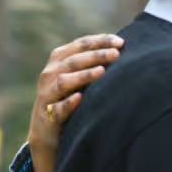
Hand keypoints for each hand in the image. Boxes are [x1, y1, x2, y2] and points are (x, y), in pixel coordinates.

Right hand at [27, 33, 123, 171]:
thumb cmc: (70, 98)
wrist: (47, 131)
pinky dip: (68, 103)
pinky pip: (57, 109)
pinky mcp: (47, 116)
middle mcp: (50, 74)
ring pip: (63, 81)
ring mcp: (47, 95)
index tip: (121, 42)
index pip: (80, 45)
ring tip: (102, 72)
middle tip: (116, 54)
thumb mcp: (79, 78)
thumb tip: (124, 49)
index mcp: (59, 60)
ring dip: (83, 76)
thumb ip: (95, 63)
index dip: (100, 41)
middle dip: (96, 55)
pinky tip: (80, 98)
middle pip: (73, 61)